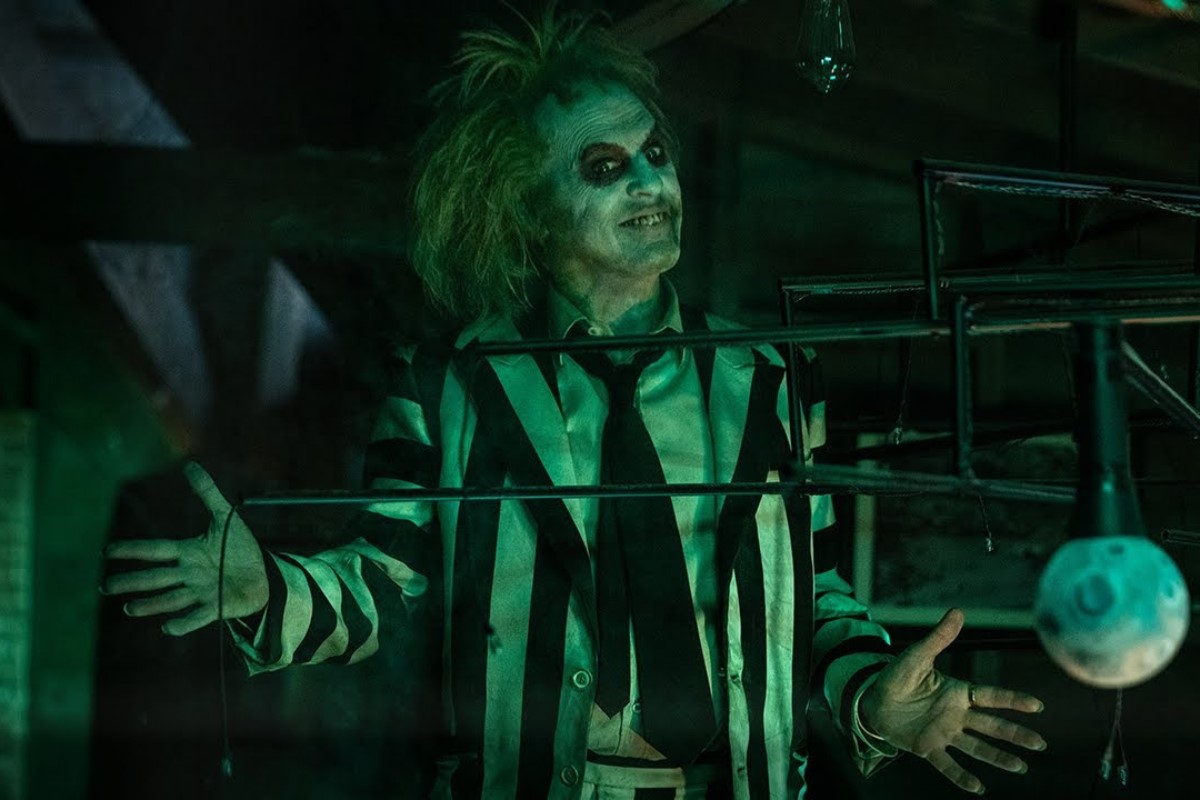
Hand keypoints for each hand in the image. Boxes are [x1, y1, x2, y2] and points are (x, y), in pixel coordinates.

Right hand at [102, 461, 268, 635]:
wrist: (263, 574)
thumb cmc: (239, 547)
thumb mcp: (224, 516)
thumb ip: (207, 492)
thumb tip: (189, 464)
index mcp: (188, 552)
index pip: (156, 550)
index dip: (133, 550)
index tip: (107, 551)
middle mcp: (189, 573)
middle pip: (156, 577)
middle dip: (132, 582)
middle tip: (105, 586)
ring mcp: (201, 592)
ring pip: (171, 599)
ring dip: (151, 604)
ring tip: (129, 609)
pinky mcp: (217, 607)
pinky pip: (198, 616)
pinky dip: (184, 623)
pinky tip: (167, 627)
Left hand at [859, 608, 1046, 794]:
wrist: (872, 700)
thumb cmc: (897, 676)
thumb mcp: (917, 655)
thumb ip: (939, 638)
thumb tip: (958, 611)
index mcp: (957, 692)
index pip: (990, 696)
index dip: (1013, 700)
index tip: (1037, 705)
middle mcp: (956, 715)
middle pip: (991, 726)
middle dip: (1015, 735)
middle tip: (1040, 744)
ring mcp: (944, 733)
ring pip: (976, 747)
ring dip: (997, 757)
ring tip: (1020, 768)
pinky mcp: (928, 748)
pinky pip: (947, 764)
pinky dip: (961, 776)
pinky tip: (978, 788)